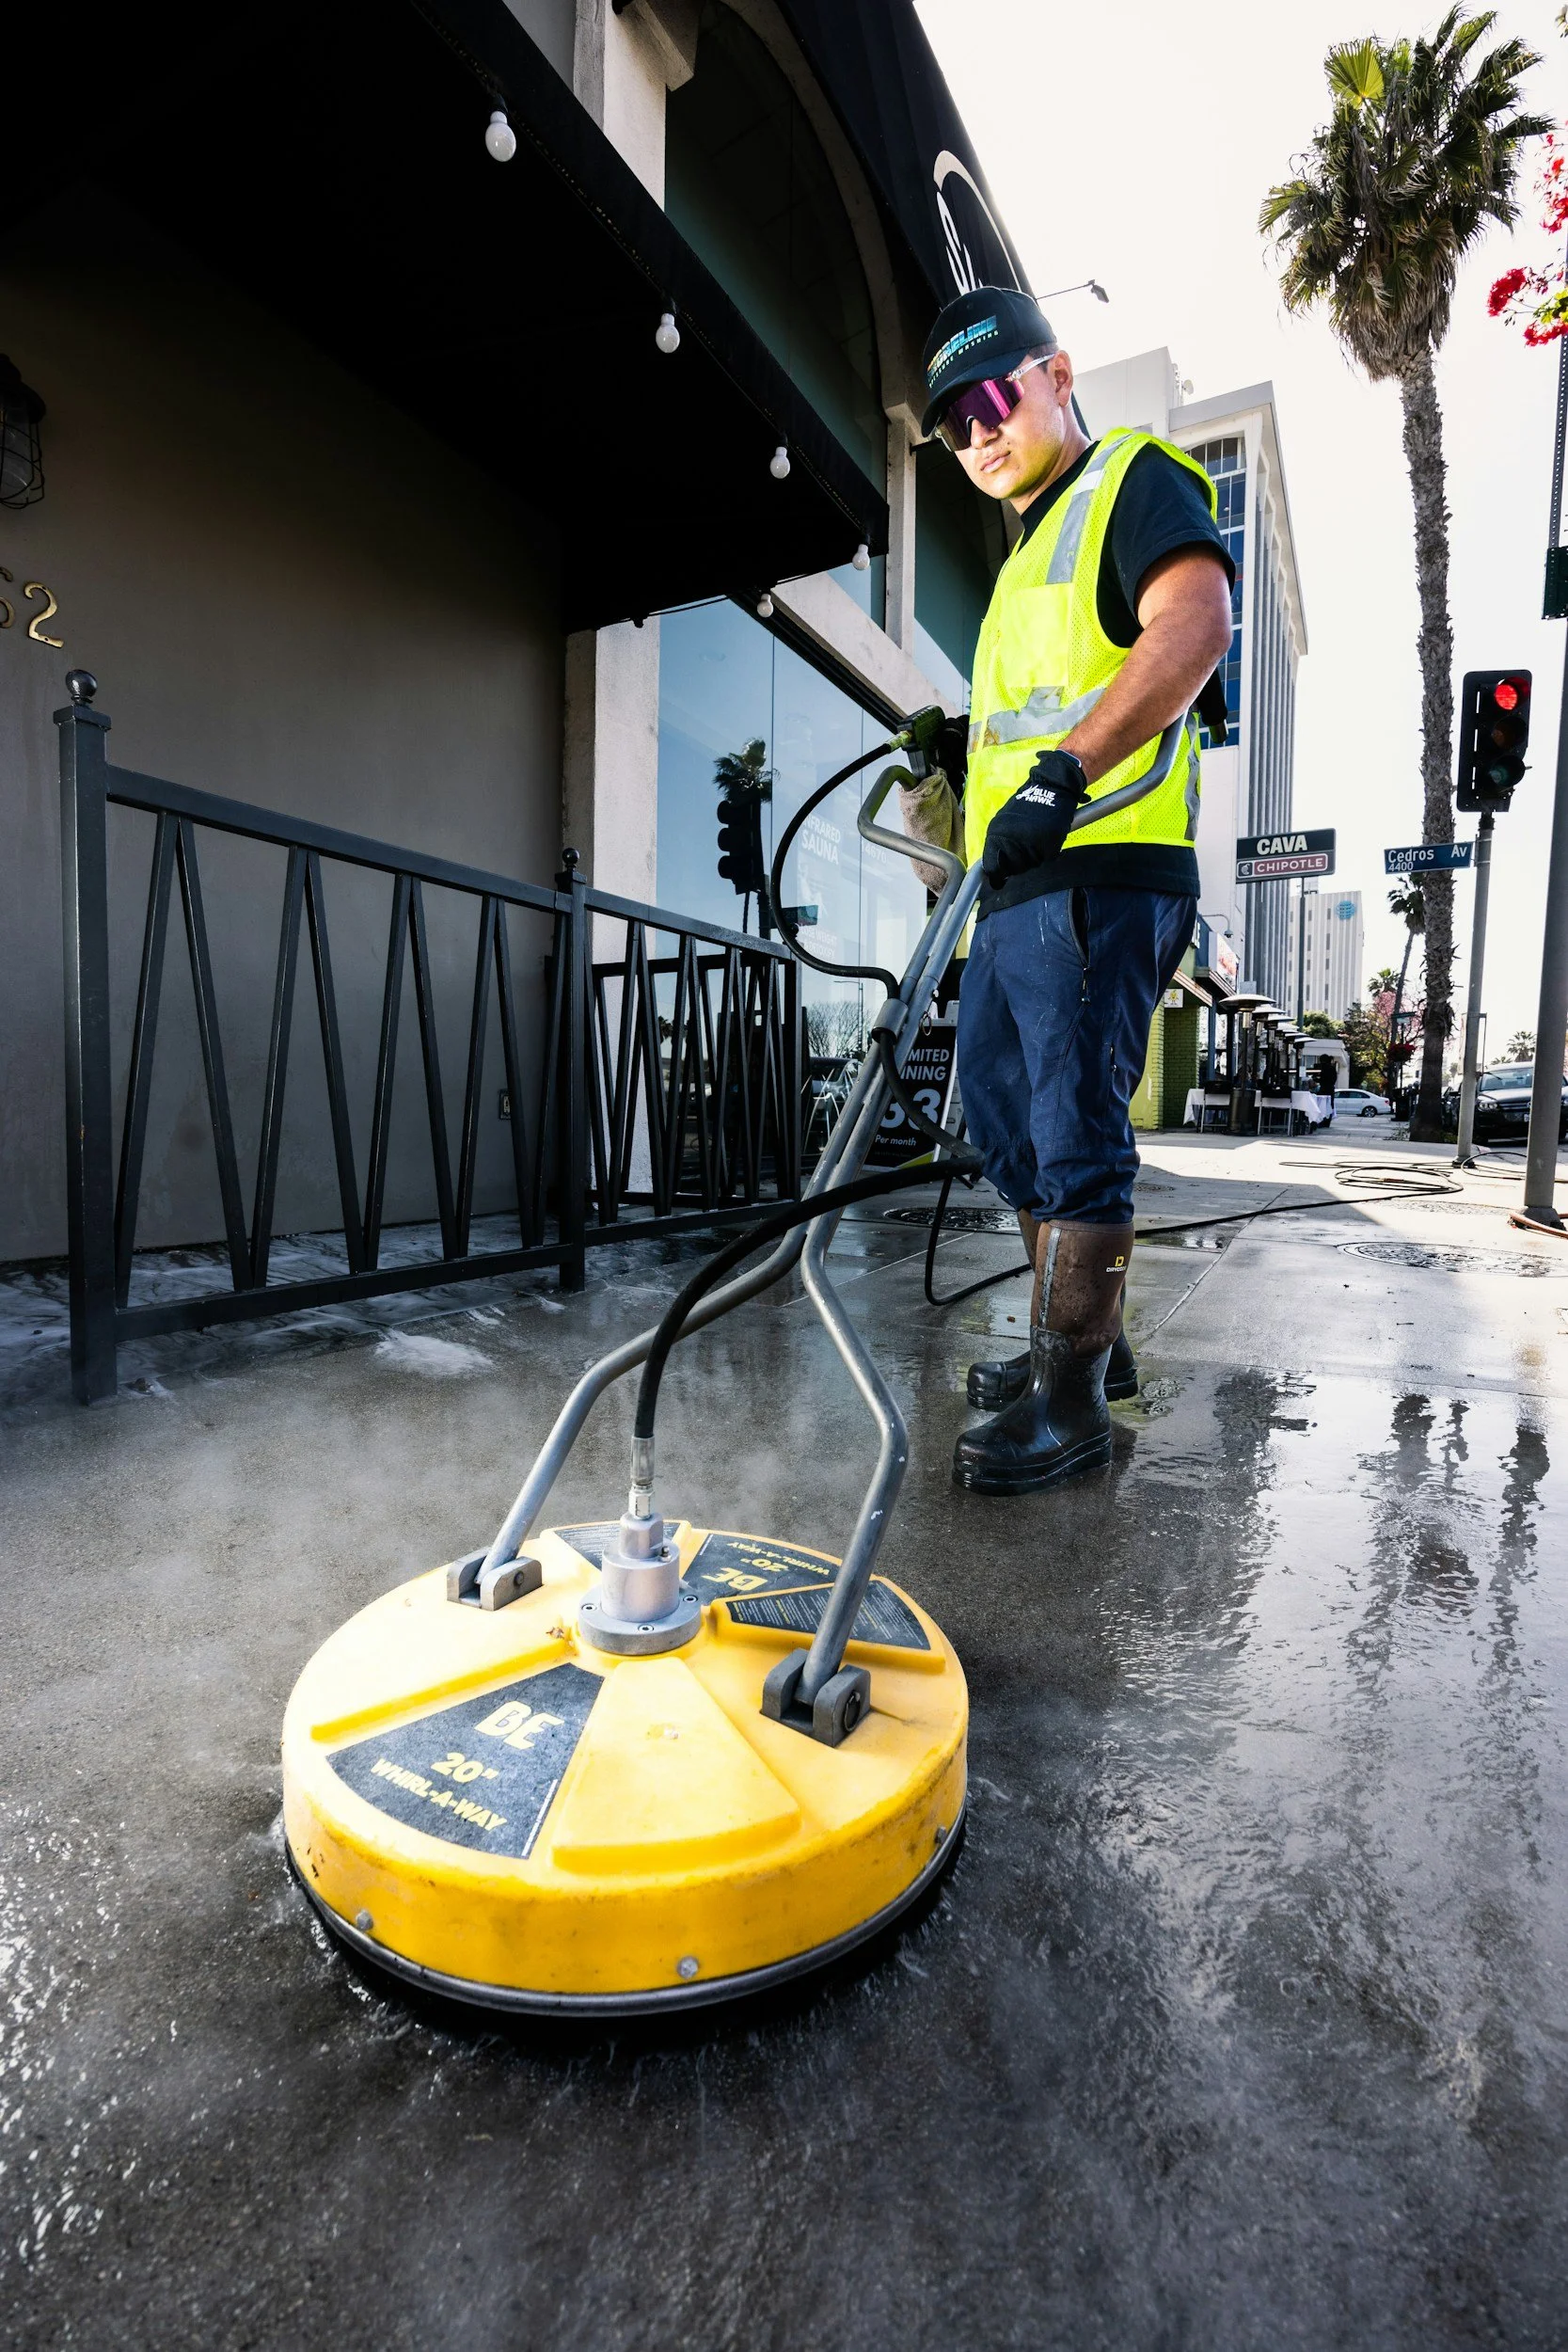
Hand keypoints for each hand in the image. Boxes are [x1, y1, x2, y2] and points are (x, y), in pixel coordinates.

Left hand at [981, 749, 1088, 882]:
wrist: (1051, 786)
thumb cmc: (1028, 805)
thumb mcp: (1004, 821)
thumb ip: (998, 843)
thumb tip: (994, 868)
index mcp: (997, 833)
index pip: (992, 867)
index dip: (998, 873)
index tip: (1002, 875)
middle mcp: (1012, 839)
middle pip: (1014, 869)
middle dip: (1020, 864)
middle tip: (1026, 851)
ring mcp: (1031, 841)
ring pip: (1032, 865)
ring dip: (1036, 857)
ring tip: (1038, 841)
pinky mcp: (1049, 841)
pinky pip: (1048, 858)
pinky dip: (1049, 852)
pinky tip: (1048, 838)